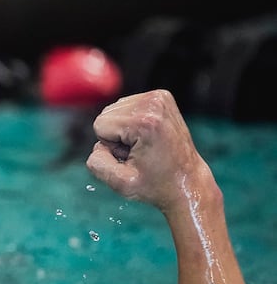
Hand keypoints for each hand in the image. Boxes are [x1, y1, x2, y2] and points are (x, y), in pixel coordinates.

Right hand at [86, 89, 211, 210]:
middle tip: (138, 153)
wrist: (187, 182)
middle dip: (116, 136)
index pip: (99, 124)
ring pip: (114, 111)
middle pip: (106, 114)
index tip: (132, 157)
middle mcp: (154, 103)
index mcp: (145, 121)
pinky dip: (132, 123)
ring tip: (144, 146)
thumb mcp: (120, 183)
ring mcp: (160, 98)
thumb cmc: (157, 185)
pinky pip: (127, 107)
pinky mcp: (161, 98)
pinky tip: (148, 137)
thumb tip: (98, 145)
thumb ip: (97, 163)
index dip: (110, 146)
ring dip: (124, 130)